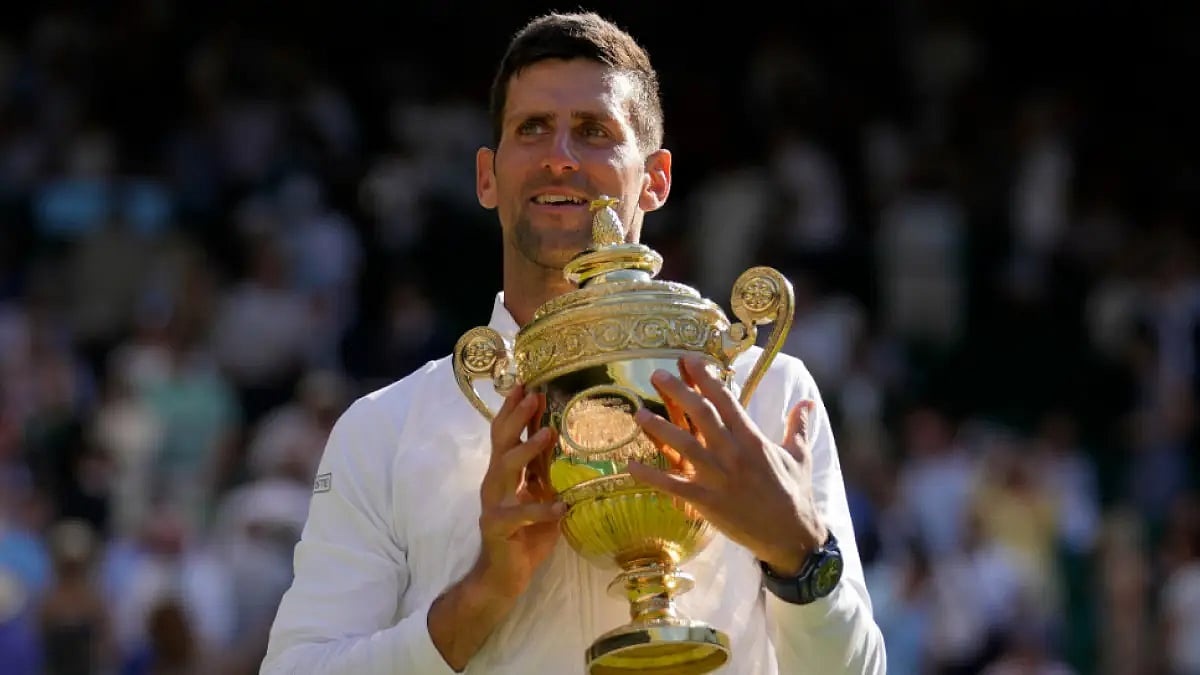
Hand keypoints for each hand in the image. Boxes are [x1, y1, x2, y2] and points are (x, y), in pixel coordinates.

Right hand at [472, 384, 564, 600]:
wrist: (503, 577)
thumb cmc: (526, 536)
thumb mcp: (541, 496)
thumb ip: (546, 472)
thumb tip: (564, 442)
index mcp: (505, 474)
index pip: (506, 434)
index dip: (514, 410)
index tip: (526, 384)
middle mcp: (495, 483)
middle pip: (501, 442)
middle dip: (517, 416)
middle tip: (533, 395)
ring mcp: (493, 504)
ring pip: (504, 469)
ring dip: (526, 449)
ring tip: (548, 434)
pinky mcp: (498, 527)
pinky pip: (520, 515)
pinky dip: (541, 509)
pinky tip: (561, 506)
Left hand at [628, 354, 824, 575]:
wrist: (792, 537)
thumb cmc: (796, 495)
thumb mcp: (800, 457)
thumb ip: (798, 427)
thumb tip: (807, 402)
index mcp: (754, 440)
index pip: (727, 401)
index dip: (706, 378)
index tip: (689, 359)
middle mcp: (734, 454)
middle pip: (702, 415)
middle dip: (679, 391)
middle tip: (657, 373)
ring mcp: (719, 478)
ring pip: (684, 446)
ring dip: (660, 428)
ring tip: (639, 413)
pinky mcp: (707, 502)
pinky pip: (674, 485)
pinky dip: (652, 476)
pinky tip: (632, 466)